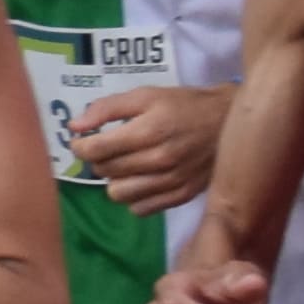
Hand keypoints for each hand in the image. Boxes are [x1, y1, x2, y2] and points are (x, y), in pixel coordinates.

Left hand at [64, 82, 229, 216]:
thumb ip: (107, 108)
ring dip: (115, 180)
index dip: (80, 146)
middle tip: (107, 149)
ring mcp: (171, 182)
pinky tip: (141, 179)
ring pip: (119, 195)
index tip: (81, 142)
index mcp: (149, 131)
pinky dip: (135, 196)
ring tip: (124, 166)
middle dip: (98, 160)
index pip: (97, 150)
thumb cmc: (184, 105)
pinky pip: (140, 209)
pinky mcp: (181, 196)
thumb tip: (74, 126)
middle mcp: (159, 160)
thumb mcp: (146, 95)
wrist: (229, 122)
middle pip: (106, 171)